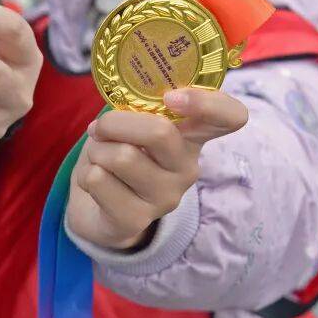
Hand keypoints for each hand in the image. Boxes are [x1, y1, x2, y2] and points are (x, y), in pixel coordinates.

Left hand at [65, 88, 247, 250]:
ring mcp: (165, 197)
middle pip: (160, 133)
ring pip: (122, 157)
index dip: (207, 103)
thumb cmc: (120, 152)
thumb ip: (140, 108)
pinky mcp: (136, 220)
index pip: (230, 117)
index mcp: (192, 137)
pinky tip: (97, 182)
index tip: (171, 97)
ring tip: (99, 157)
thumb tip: (125, 100)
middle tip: (99, 128)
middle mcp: (187, 168)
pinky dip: (87, 174)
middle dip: (115, 123)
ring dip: (97, 150)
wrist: (97, 207)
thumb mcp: (134, 125)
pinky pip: (99, 180)